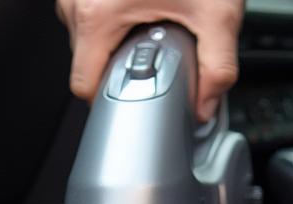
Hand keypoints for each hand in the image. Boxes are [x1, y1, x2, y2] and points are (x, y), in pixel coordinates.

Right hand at [55, 0, 243, 121]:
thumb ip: (217, 67)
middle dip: (119, 62)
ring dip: (116, 36)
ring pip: (86, 34)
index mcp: (96, 17)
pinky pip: (88, 8)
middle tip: (154, 45)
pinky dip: (113, 12)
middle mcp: (76, 1)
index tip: (132, 97)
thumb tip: (207, 104)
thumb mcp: (217, 12)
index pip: (84, 86)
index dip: (110, 98)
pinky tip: (140, 1)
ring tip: (149, 16)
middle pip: (86, 60)